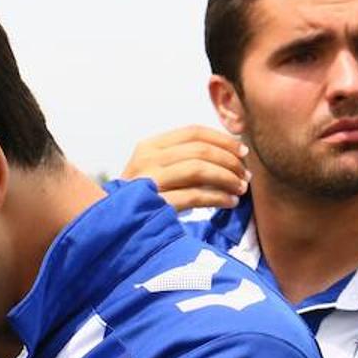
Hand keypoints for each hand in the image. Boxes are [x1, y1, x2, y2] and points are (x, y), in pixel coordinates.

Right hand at [122, 125, 250, 211]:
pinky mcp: (156, 205)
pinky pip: (195, 196)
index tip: (242, 151)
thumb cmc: (140, 199)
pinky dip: (218, 198)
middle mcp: (147, 160)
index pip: (193, 132)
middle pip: (200, 150)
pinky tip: (230, 202)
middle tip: (245, 174)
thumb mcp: (152, 171)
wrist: (112, 225)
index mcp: (149, 147)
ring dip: (227, 178)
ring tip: (240, 188)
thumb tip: (225, 151)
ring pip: (199, 169)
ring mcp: (149, 182)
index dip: (222, 139)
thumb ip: (179, 158)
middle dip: (229, 160)